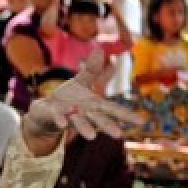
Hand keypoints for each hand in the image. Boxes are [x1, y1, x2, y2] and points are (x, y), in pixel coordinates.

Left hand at [24, 51, 140, 142]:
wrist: (46, 110)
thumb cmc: (68, 98)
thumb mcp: (81, 82)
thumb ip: (92, 70)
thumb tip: (101, 50)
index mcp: (94, 105)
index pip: (112, 110)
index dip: (126, 115)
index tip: (142, 122)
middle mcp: (84, 113)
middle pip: (98, 119)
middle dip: (108, 126)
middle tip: (118, 135)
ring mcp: (69, 116)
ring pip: (79, 122)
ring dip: (84, 129)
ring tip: (91, 137)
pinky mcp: (55, 116)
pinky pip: (58, 118)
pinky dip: (60, 120)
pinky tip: (62, 124)